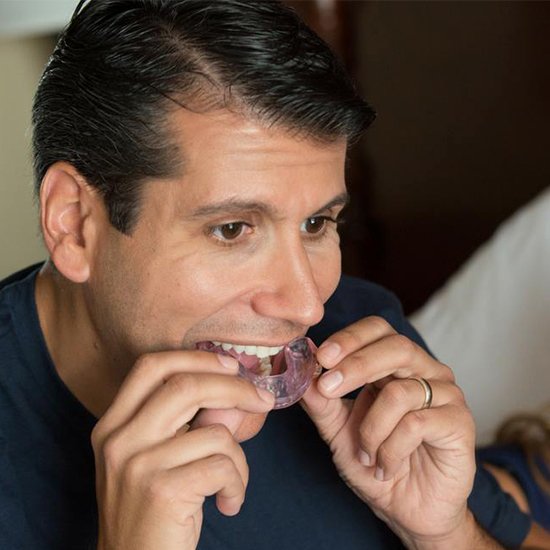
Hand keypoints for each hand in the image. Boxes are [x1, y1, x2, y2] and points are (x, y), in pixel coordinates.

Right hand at [92, 350, 274, 549]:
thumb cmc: (151, 512)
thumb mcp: (160, 459)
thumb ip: (189, 423)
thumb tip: (236, 394)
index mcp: (113, 424)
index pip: (152, 366)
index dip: (196, 358)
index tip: (230, 365)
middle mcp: (118, 439)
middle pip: (185, 385)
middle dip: (235, 388)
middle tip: (262, 400)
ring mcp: (137, 464)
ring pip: (215, 431)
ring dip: (239, 458)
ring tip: (233, 483)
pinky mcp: (162, 490)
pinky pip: (223, 466)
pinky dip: (238, 484)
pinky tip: (228, 503)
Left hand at [301, 316, 475, 546]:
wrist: (408, 510)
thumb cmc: (375, 463)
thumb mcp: (338, 431)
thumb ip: (321, 401)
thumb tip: (301, 368)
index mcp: (394, 365)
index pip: (377, 329)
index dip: (350, 338)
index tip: (321, 357)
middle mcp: (424, 371)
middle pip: (395, 346)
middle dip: (356, 365)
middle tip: (328, 388)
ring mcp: (446, 394)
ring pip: (400, 392)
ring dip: (371, 429)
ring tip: (366, 455)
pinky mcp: (459, 422)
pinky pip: (416, 423)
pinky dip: (391, 449)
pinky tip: (386, 466)